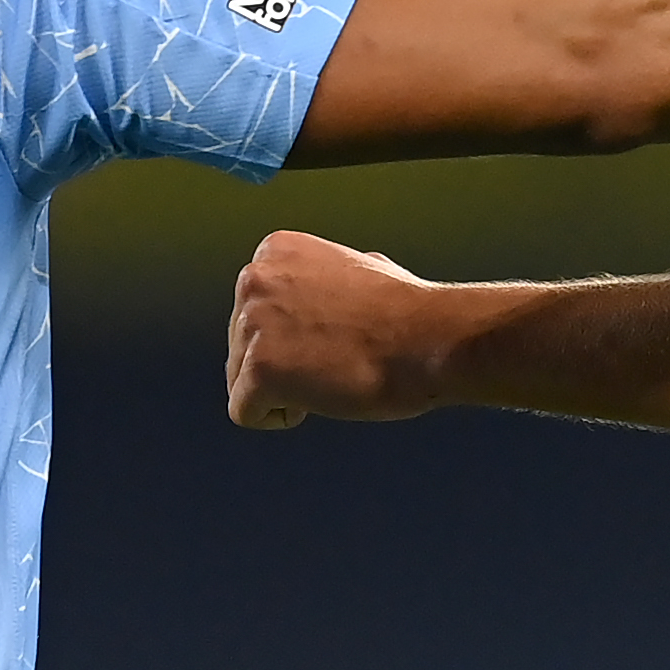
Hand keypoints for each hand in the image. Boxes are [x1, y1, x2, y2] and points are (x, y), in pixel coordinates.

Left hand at [229, 232, 452, 429]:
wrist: (428, 340)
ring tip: (331, 376)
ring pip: (241, 380)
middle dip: (284, 364)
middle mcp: (254, 279)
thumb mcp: (362, 268)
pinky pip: (245, 412)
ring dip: (284, 390)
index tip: (333, 338)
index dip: (292, 337)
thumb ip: (325, 277)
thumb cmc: (408, 313)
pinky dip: (278, 417)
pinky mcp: (258, 369)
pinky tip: (317, 400)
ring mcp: (252, 324)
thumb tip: (327, 286)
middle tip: (335, 361)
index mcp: (275, 252)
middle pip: (242, 346)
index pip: (254, 311)